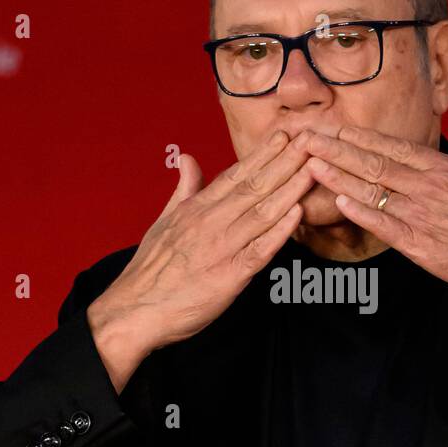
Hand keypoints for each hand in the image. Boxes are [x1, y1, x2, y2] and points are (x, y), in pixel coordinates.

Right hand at [87, 130, 315, 389]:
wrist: (134, 310)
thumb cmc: (150, 270)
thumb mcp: (163, 221)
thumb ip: (183, 190)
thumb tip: (188, 160)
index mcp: (195, 209)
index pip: (235, 175)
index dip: (263, 154)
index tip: (285, 136)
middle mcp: (210, 222)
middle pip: (255, 187)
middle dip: (285, 162)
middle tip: (310, 140)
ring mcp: (221, 248)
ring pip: (262, 212)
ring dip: (290, 189)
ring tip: (313, 167)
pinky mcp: (229, 276)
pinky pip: (260, 250)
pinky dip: (280, 231)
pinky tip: (297, 213)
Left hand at [302, 101, 447, 307]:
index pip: (396, 146)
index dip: (361, 136)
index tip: (335, 126)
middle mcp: (430, 188)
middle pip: (374, 163)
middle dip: (336, 149)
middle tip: (305, 137)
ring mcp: (423, 216)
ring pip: (373, 191)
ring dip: (338, 176)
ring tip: (308, 163)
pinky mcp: (420, 246)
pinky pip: (384, 226)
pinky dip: (361, 213)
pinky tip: (336, 201)